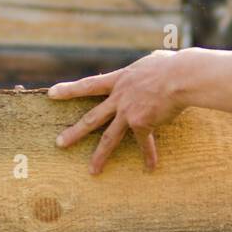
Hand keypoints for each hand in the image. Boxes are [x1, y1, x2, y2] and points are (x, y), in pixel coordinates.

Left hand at [48, 49, 187, 173]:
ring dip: (100, 156)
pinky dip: (149, 156)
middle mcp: (119, 98)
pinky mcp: (141, 123)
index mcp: (120, 80)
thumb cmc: (172, 65)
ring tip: (92, 170)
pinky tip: (150, 168)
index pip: (89, 85)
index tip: (51, 94)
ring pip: (109, 138)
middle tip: (59, 143)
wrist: (180, 77)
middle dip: (74, 132)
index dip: (69, 90)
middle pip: (92, 117)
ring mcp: (128, 112)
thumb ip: (146, 67)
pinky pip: (145, 144)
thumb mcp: (152, 61)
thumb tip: (154, 62)